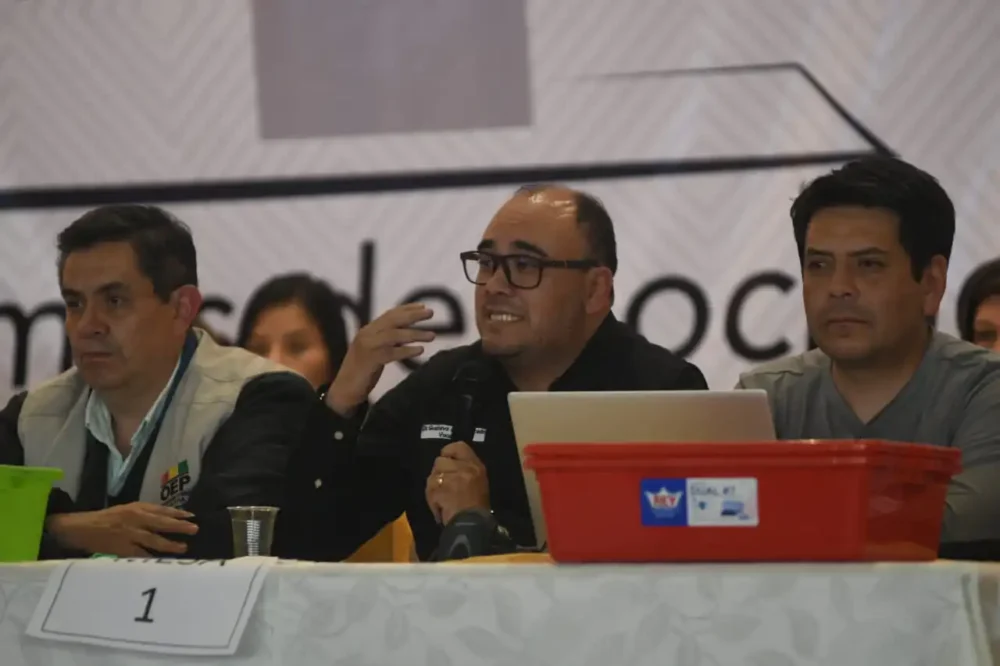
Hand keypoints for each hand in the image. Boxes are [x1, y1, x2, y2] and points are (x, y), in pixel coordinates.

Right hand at [45, 502, 198, 556]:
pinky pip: (140, 554)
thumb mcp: (126, 509)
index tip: (192, 516)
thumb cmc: (105, 519)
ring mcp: (128, 534)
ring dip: (170, 544)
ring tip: (183, 547)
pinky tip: (162, 562)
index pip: (161, 510)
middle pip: (161, 523)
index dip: (177, 513)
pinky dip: (151, 558)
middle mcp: (134, 519)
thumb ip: (144, 513)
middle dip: (179, 526)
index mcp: (136, 508)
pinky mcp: (121, 549)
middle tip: (195, 529)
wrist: (79, 528)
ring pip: (154, 540)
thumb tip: (167, 517)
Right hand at [326, 303, 435, 416]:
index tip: (423, 306)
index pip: (389, 314)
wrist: (344, 389)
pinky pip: (392, 352)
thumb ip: (387, 340)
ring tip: (432, 335)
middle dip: (413, 315)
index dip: (407, 308)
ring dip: (415, 334)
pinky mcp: (370, 360)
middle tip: (431, 313)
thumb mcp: (375, 350)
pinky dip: (407, 350)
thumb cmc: (362, 370)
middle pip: (392, 320)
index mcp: (368, 330)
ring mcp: (367, 346)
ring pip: (394, 335)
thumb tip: (408, 332)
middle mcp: (367, 334)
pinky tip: (420, 350)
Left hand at [425, 441, 489, 524]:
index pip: (459, 446)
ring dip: (433, 488)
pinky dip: (431, 500)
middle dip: (438, 473)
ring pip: (432, 475)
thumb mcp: (478, 483)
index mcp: (476, 466)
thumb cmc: (477, 507)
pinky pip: (429, 489)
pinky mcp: (440, 488)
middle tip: (442, 486)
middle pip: (440, 460)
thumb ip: (465, 470)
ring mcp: (452, 477)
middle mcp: (465, 468)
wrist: (473, 525)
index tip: (446, 460)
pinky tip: (439, 508)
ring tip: (441, 500)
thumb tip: (449, 464)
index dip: (448, 452)